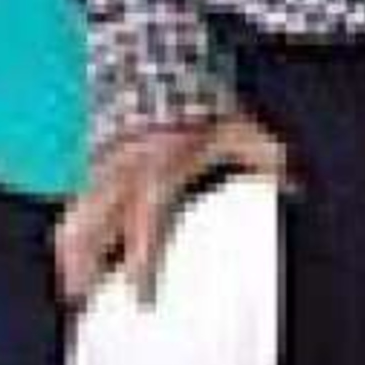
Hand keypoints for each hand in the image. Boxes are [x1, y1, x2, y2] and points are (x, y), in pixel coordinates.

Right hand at [54, 112, 291, 303]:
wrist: (164, 64)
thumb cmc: (204, 102)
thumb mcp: (241, 128)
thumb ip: (267, 156)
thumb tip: (294, 184)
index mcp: (162, 165)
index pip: (147, 220)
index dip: (140, 258)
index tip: (138, 295)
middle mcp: (127, 169)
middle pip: (95, 226)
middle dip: (85, 265)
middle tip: (82, 301)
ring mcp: (106, 166)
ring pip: (77, 215)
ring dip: (71, 252)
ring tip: (70, 287)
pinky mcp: (95, 162)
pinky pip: (76, 200)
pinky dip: (71, 229)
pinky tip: (70, 251)